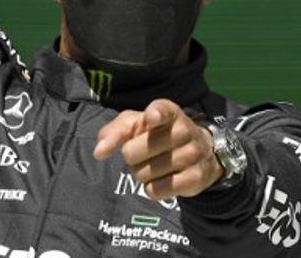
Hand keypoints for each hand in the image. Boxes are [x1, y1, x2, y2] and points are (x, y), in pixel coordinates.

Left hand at [93, 98, 224, 199]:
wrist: (202, 151)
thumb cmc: (160, 134)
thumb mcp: (138, 125)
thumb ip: (116, 132)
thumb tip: (98, 152)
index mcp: (169, 111)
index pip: (162, 111)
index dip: (155, 115)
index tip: (151, 118)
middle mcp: (183, 129)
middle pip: (133, 152)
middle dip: (131, 156)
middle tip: (144, 153)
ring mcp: (192, 154)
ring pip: (144, 174)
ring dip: (141, 173)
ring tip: (155, 165)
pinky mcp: (195, 178)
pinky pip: (157, 190)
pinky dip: (152, 188)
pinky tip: (163, 179)